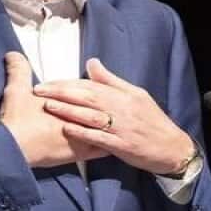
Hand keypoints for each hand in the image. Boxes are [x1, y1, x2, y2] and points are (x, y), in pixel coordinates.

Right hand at [0, 52, 105, 167]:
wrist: (15, 149)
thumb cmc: (17, 120)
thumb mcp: (16, 90)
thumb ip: (18, 70)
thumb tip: (13, 54)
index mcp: (68, 99)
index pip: (86, 90)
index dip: (90, 87)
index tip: (94, 86)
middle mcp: (80, 116)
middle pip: (99, 107)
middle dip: (106, 104)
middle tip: (113, 103)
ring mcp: (82, 135)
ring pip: (104, 127)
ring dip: (110, 123)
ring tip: (117, 120)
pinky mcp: (80, 154)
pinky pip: (102, 149)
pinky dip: (108, 146)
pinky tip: (113, 145)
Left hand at [33, 57, 195, 174]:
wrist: (171, 147)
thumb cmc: (152, 120)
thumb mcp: (136, 94)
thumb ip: (112, 80)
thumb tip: (91, 63)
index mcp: (124, 95)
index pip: (91, 85)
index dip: (67, 83)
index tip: (48, 82)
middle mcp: (121, 108)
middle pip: (88, 97)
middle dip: (61, 93)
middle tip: (40, 91)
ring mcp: (121, 127)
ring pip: (91, 116)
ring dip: (68, 110)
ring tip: (48, 106)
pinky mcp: (121, 145)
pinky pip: (98, 137)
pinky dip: (82, 132)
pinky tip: (66, 129)